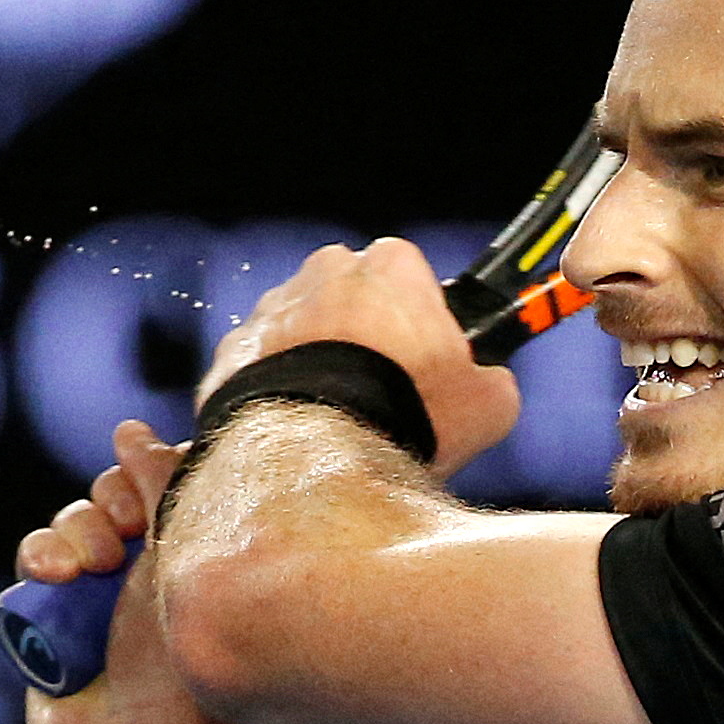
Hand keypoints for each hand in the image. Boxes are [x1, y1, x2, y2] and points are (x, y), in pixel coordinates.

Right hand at [16, 419, 230, 723]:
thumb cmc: (180, 669)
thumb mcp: (183, 566)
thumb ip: (166, 488)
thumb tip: (130, 429)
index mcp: (191, 557)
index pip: (161, 484)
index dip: (148, 477)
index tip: (151, 502)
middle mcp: (145, 569)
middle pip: (113, 496)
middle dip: (108, 505)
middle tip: (122, 542)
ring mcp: (96, 593)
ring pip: (72, 523)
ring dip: (73, 532)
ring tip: (85, 571)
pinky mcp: (50, 615)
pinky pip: (36, 557)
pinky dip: (40, 554)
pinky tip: (49, 576)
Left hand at [199, 237, 520, 475]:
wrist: (317, 458)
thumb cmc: (409, 419)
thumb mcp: (490, 404)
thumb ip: (492, 379)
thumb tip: (490, 386)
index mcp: (390, 266)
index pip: (410, 276)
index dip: (420, 320)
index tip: (424, 362)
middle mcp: (323, 272)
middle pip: (348, 296)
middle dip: (361, 334)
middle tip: (379, 393)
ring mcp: (270, 311)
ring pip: (299, 331)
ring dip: (314, 364)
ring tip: (335, 422)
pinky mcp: (231, 354)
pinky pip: (258, 369)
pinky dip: (272, 394)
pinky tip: (294, 432)